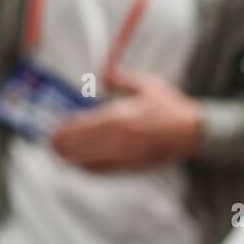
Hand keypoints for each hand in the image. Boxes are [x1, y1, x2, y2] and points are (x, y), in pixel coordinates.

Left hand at [49, 68, 200, 170]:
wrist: (193, 133)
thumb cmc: (170, 107)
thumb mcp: (148, 84)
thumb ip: (122, 78)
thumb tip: (103, 72)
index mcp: (123, 116)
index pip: (85, 125)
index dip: (67, 128)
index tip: (54, 129)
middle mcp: (121, 138)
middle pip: (83, 145)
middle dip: (64, 145)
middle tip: (50, 144)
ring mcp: (127, 155)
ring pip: (91, 161)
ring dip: (73, 159)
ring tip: (59, 156)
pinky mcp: (133, 167)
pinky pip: (106, 171)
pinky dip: (90, 170)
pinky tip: (80, 167)